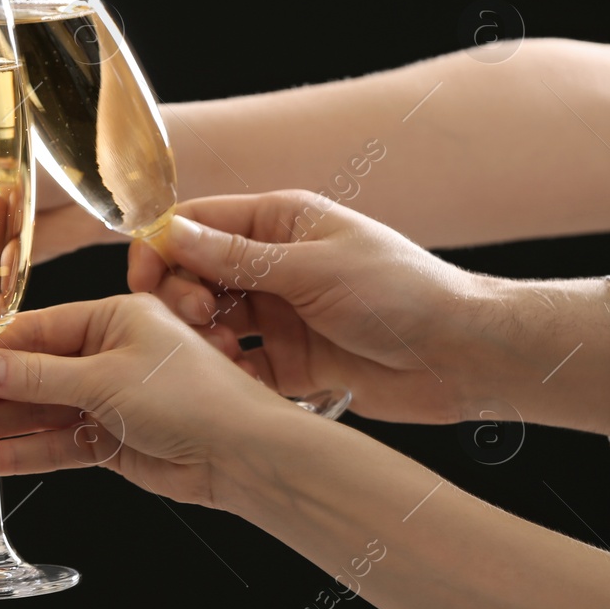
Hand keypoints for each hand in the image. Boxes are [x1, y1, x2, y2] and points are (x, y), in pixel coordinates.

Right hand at [0, 294, 286, 507]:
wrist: (244, 455)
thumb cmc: (193, 398)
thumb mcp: (105, 378)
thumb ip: (39, 376)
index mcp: (117, 317)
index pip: (39, 330)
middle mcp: (112, 355)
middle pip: (34, 372)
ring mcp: (112, 400)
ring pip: (42, 412)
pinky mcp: (115, 442)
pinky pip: (59, 444)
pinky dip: (24, 453)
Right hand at [128, 190, 491, 424]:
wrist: (465, 356)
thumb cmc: (405, 294)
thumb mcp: (315, 269)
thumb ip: (239, 257)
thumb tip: (171, 234)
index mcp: (279, 224)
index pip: (196, 224)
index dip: (161, 249)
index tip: (144, 282)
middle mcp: (273, 266)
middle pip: (193, 275)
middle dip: (181, 299)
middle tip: (200, 321)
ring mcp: (280, 315)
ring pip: (211, 324)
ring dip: (202, 340)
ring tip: (223, 356)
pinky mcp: (289, 362)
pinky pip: (238, 367)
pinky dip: (226, 375)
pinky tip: (234, 384)